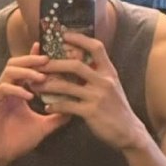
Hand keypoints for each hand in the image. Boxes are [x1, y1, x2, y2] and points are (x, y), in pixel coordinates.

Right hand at [0, 45, 69, 165]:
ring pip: (9, 72)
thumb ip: (56, 118)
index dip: (36, 57)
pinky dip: (17, 89)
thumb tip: (74, 110)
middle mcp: (7, 89)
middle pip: (16, 63)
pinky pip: (3, 89)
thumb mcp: (42, 127)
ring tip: (42, 77)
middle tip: (48, 60)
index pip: (26, 68)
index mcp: (18, 91)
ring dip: (26, 72)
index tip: (51, 51)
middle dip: (32, 59)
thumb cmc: (17, 141)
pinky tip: (29, 95)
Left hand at [34, 33, 147, 150]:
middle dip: (54, 63)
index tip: (64, 34)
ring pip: (67, 86)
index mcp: (109, 72)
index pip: (96, 48)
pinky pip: (67, 106)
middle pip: (76, 65)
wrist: (129, 131)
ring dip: (49, 85)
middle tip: (39, 64)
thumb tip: (80, 61)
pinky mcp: (91, 112)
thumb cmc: (116, 108)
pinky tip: (47, 105)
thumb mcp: (112, 86)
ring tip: (36, 85)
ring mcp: (97, 97)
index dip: (80, 39)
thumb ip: (98, 74)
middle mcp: (104, 81)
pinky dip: (55, 105)